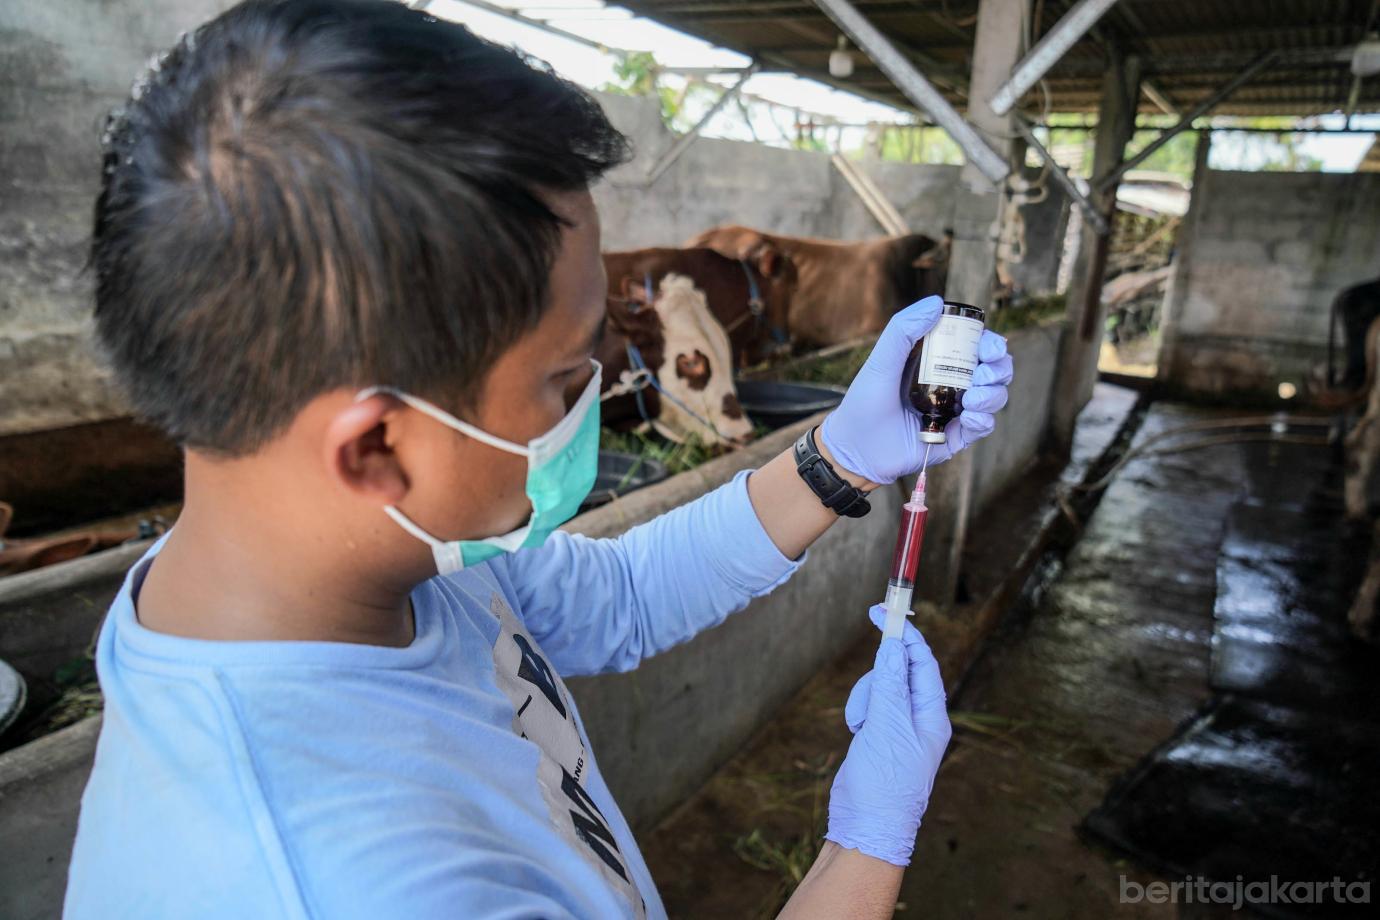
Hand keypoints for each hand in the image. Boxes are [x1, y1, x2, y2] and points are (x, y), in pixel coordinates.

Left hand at [820, 296, 1013, 484]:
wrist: (855, 448)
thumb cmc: (865, 402)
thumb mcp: (881, 361)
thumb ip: (903, 330)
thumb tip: (936, 303)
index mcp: (939, 361)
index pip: (977, 346)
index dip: (991, 344)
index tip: (989, 346)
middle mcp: (952, 384)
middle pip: (994, 371)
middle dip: (998, 369)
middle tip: (983, 374)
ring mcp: (955, 411)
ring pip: (994, 397)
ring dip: (992, 395)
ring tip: (972, 399)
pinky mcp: (955, 437)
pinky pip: (982, 426)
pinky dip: (983, 420)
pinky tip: (969, 416)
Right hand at [825, 606, 951, 866]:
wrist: (866, 826)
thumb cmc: (884, 782)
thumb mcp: (887, 727)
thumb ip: (888, 684)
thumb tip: (893, 645)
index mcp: (932, 715)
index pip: (922, 661)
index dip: (904, 633)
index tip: (881, 611)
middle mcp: (919, 719)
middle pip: (897, 671)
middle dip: (876, 677)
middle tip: (867, 702)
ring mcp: (898, 727)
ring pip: (878, 687)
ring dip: (864, 699)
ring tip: (860, 729)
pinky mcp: (878, 736)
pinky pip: (869, 706)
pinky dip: (859, 712)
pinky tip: (857, 734)